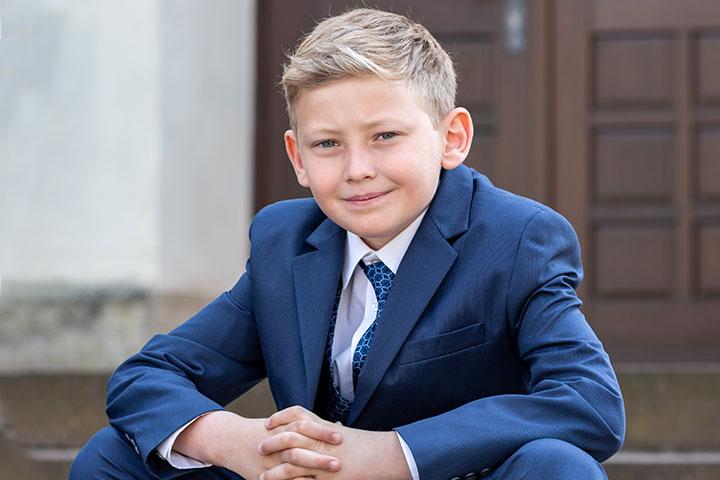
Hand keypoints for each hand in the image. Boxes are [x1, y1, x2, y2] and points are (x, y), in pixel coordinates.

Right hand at [173, 411, 341, 478]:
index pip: (305, 427)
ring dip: (311, 472)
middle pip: (300, 449)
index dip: (322, 431)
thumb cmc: (267, 431)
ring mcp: (271, 462)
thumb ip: (309, 424)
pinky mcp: (265, 476)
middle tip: (338, 462)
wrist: (234, 440)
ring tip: (329, 475)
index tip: (340, 436)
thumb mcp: (286, 423)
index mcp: (284, 428)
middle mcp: (278, 445)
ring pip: (291, 468)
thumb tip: (340, 425)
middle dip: (319, 458)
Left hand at [260, 407, 411, 479]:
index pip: (297, 414)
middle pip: (289, 435)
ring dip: (274, 469)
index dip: (280, 417)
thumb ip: (330, 431)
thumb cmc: (367, 445)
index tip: (268, 422)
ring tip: (262, 476)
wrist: (382, 455)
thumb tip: (325, 427)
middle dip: (272, 441)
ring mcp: (321, 458)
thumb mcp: (345, 434)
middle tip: (260, 446)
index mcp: (324, 426)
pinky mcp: (325, 476)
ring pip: (290, 460)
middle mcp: (320, 439)